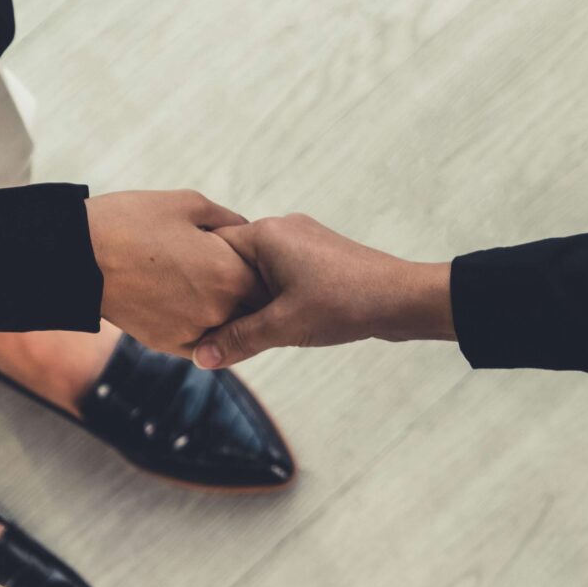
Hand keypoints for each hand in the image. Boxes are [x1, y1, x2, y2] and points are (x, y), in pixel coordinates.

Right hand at [87, 190, 259, 355]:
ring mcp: (194, 331)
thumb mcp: (190, 204)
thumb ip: (230, 221)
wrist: (77, 256)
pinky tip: (187, 302)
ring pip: (228, 327)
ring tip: (204, 285)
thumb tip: (247, 233)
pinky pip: (203, 341)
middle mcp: (218, 310)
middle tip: (233, 274)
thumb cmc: (132, 221)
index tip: (255, 257)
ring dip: (225, 311)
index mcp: (229, 272)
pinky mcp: (169, 345)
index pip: (268, 278)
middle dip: (249, 291)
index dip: (263, 265)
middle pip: (253, 307)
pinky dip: (202, 326)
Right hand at [189, 214, 453, 368]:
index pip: (210, 249)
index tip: (184, 307)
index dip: (195, 279)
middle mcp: (281, 229)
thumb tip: (200, 357)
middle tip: (205, 326)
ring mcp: (302, 241)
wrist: (403, 299)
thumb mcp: (284, 327)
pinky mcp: (319, 257)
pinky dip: (270, 296)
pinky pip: (280, 274)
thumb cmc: (345, 304)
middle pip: (232, 260)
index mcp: (266, 234)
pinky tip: (272, 322)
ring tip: (238, 328)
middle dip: (222, 294)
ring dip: (248, 299)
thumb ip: (238, 340)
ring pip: (257, 270)